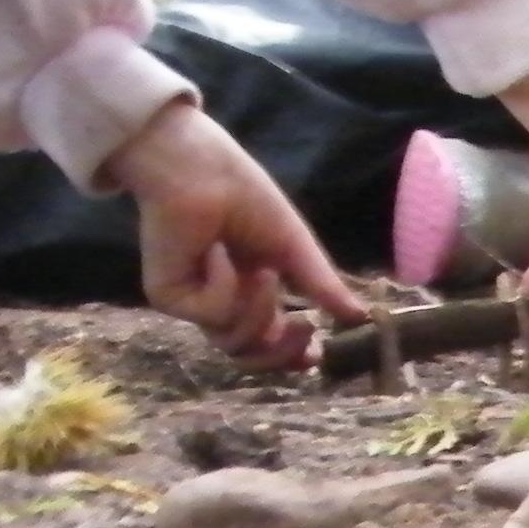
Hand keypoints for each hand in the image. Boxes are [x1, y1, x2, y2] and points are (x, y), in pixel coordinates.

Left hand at [105, 102, 361, 370]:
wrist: (201, 170)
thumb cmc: (246, 197)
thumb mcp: (294, 248)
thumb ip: (322, 285)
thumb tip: (361, 317)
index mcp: (252, 291)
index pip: (270, 341)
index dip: (292, 356)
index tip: (316, 356)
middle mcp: (222, 301)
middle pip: (251, 356)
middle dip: (282, 351)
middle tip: (304, 326)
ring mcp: (193, 301)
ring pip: (233, 342)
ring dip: (257, 309)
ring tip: (262, 271)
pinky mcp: (167, 296)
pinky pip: (210, 314)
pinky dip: (223, 284)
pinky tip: (215, 249)